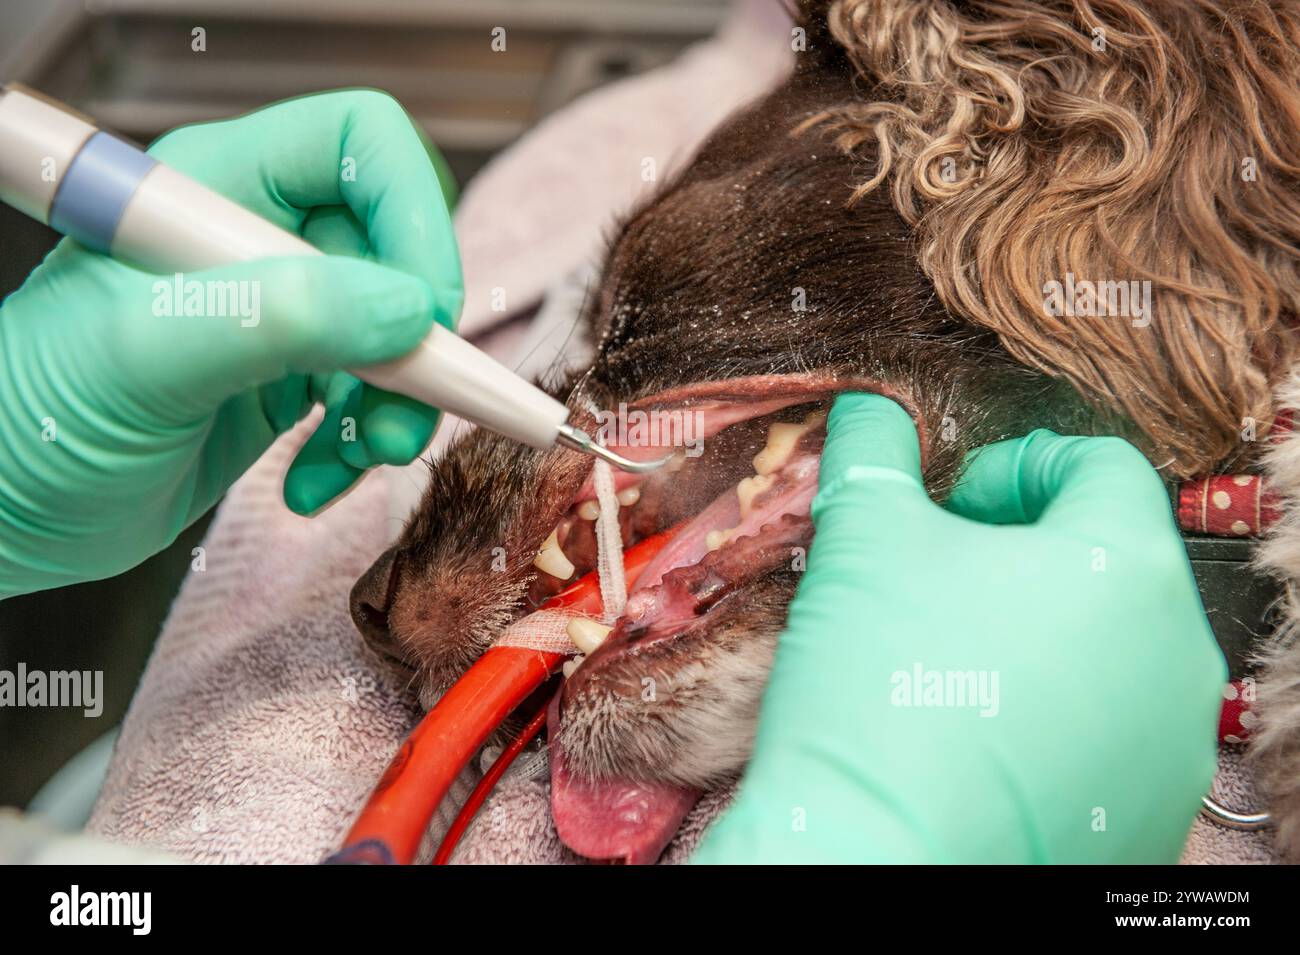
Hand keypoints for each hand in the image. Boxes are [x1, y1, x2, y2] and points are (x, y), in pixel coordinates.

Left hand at [0, 90, 461, 596]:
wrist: (4, 513)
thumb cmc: (31, 419)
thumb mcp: (145, 358)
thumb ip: (274, 318)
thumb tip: (404, 308)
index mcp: (215, 191)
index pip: (358, 147)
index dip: (410, 214)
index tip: (423, 308)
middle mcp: (254, 242)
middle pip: (395, 252)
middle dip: (414, 337)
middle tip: (404, 405)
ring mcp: (274, 315)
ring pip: (395, 334)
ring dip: (397, 404)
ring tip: (361, 457)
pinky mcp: (282, 382)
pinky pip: (367, 399)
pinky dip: (359, 447)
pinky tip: (312, 481)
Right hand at [694, 394, 1225, 862]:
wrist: (865, 860)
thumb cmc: (876, 693)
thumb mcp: (862, 540)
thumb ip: (873, 455)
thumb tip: (869, 412)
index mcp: (1126, 567)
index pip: (1099, 466)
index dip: (1014, 467)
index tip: (949, 505)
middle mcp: (1176, 657)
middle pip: (1106, 560)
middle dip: (1017, 552)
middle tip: (935, 578)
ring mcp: (1166, 749)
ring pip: (1107, 651)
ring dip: (1032, 632)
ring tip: (944, 659)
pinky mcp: (1139, 818)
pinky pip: (1102, 735)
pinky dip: (1045, 714)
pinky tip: (967, 735)